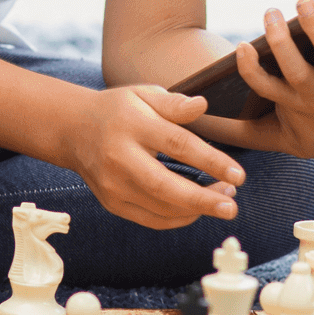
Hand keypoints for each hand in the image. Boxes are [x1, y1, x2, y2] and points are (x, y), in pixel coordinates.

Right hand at [59, 86, 247, 229]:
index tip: (239, 175)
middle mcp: (119, 157)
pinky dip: (178, 219)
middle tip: (232, 206)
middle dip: (202, 200)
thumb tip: (203, 106)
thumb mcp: (144, 95)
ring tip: (223, 201)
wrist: (73, 130)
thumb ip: (174, 103)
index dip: (211, 161)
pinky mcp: (112, 203)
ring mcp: (113, 184)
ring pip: (159, 208)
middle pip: (165, 186)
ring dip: (195, 210)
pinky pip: (151, 219)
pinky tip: (198, 209)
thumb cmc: (118, 110)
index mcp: (132, 125)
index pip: (177, 145)